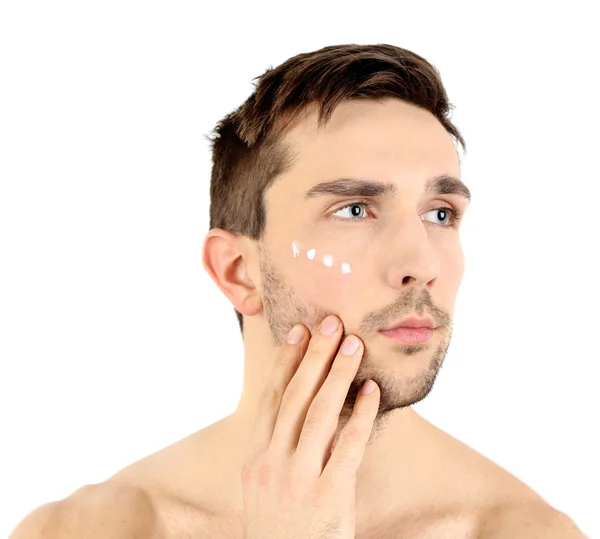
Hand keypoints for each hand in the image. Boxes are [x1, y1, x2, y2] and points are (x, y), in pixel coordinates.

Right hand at [241, 315, 379, 538]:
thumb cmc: (278, 528)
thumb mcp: (262, 486)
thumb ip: (274, 448)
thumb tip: (295, 407)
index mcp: (255, 457)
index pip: (271, 398)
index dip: (285, 362)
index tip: (297, 331)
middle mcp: (273, 463)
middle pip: (296, 396)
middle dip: (314, 355)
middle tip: (330, 322)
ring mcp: (299, 479)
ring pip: (321, 413)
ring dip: (338, 374)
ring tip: (353, 344)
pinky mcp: (329, 495)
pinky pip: (348, 445)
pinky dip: (362, 414)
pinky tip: (372, 390)